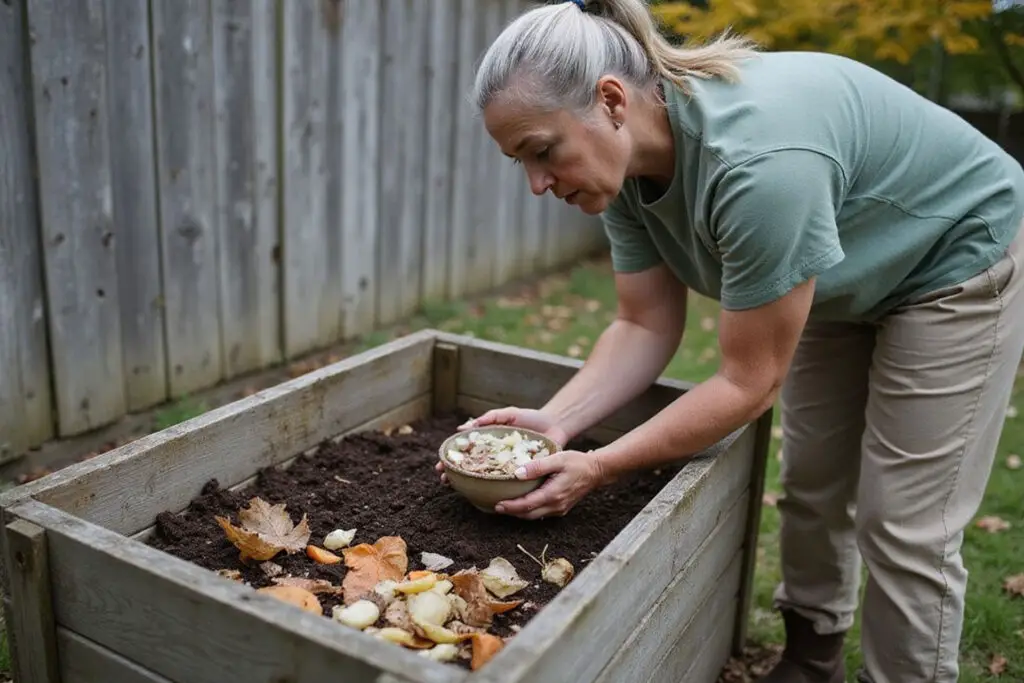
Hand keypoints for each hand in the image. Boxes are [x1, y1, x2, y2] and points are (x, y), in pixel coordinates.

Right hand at [435, 406, 567, 484]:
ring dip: (470, 485)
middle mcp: (496, 457)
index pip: (465, 452)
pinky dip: (495, 491)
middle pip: (471, 468)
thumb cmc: (530, 418)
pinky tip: (484, 496)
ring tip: (457, 489)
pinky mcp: (521, 475)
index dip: (451, 459)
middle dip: (455, 474)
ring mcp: (507, 468)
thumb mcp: (508, 414)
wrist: (555, 425)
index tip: (440, 465)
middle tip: (445, 480)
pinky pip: (506, 485)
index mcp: (490, 443)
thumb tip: (462, 428)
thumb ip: (489, 418)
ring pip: (485, 479)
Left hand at [493, 450, 605, 519]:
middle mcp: (555, 505)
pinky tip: (522, 504)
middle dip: (511, 512)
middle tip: (496, 507)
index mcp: (553, 494)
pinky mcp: (561, 508)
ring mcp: (559, 509)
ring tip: (505, 506)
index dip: (510, 507)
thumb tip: (517, 473)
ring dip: (519, 513)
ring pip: (534, 516)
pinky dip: (529, 511)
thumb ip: (537, 466)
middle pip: (528, 515)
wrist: (597, 471)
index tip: (497, 505)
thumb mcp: (558, 459)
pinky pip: (541, 513)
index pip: (527, 505)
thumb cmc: (577, 463)